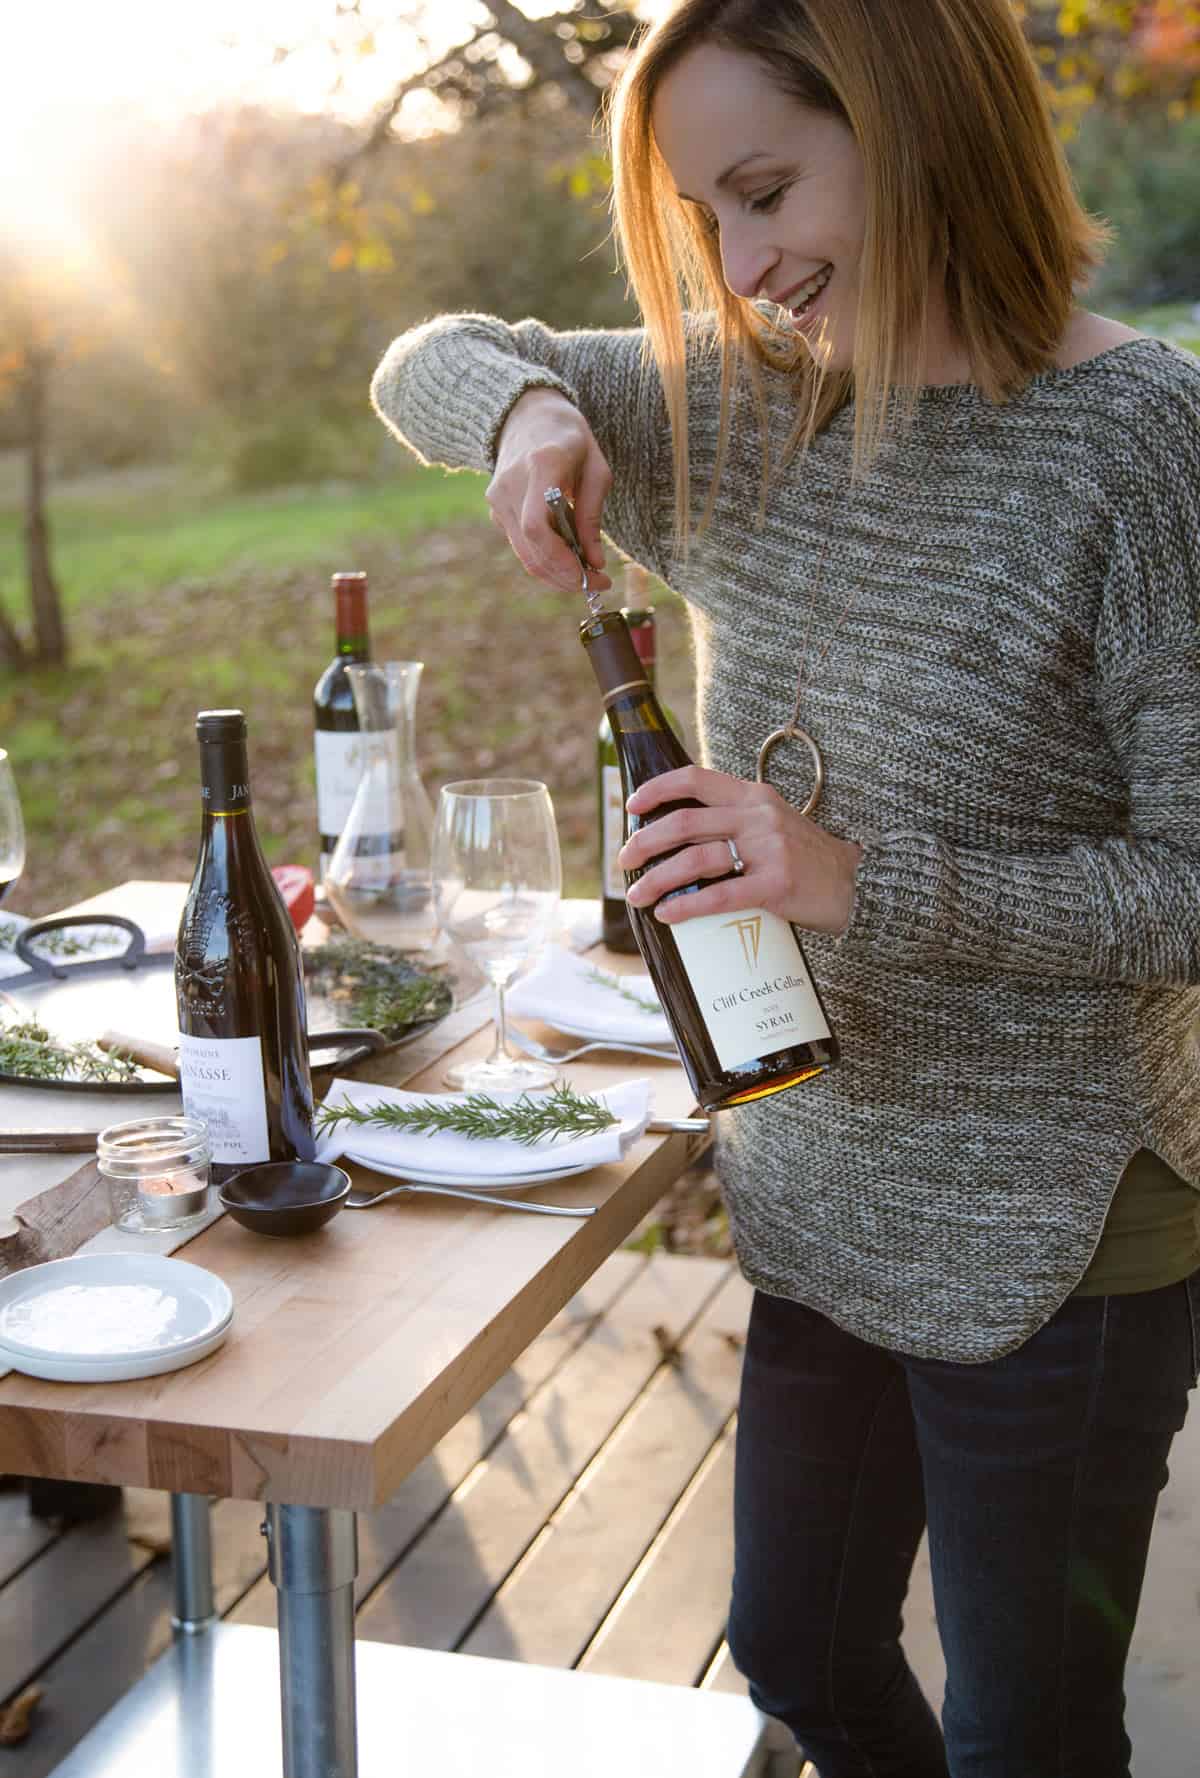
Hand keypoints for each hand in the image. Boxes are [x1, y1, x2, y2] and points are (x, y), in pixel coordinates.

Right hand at [486, 388, 613, 592]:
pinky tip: (567, 554)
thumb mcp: (595, 469)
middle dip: (565, 575)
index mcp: (541, 466)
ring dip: (557, 573)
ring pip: (524, 554)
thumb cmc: (569, 438)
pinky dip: (546, 557)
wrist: (527, 414)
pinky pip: (520, 544)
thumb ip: (592, 516)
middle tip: (597, 584)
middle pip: (531, 549)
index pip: (537, 527)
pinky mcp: (495, 509)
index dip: (561, 560)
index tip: (590, 576)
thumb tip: (595, 562)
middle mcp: (511, 484)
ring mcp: (498, 498)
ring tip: (587, 573)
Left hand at [618, 766, 862, 935]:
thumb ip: (734, 821)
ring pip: (696, 859)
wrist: (857, 885)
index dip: (657, 790)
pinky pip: (721, 894)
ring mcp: (769, 850)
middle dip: (646, 841)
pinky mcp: (777, 885)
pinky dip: (687, 905)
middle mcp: (759, 816)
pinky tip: (668, 914)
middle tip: (624, 860)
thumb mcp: (772, 824)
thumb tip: (678, 837)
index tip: (632, 807)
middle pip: (686, 822)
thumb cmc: (805, 859)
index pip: (695, 779)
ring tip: (637, 896)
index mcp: (753, 796)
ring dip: (658, 879)